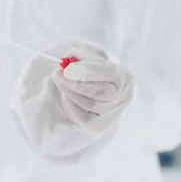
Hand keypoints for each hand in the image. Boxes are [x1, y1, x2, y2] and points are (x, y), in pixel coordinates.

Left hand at [12, 40, 133, 161]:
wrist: (94, 91)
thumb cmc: (91, 73)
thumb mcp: (87, 59)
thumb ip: (79, 56)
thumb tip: (68, 59)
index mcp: (123, 75)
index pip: (109, 72)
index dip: (87, 71)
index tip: (67, 69)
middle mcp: (123, 95)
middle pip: (99, 92)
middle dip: (75, 83)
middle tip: (57, 74)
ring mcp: (113, 112)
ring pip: (90, 104)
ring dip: (70, 92)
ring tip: (60, 82)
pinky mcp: (100, 125)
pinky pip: (83, 116)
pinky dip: (71, 104)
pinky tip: (66, 95)